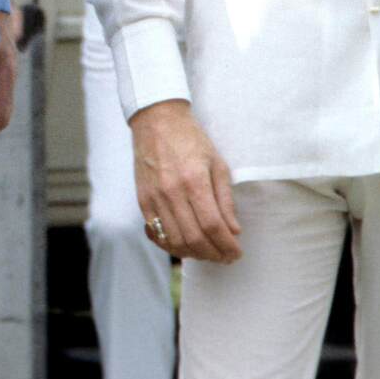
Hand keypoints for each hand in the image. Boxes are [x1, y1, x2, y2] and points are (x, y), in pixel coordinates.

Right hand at [130, 99, 241, 262]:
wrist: (156, 121)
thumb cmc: (191, 139)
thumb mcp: (217, 164)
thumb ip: (225, 199)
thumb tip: (234, 231)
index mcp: (194, 181)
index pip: (213, 226)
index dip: (227, 245)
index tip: (237, 252)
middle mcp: (171, 192)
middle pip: (194, 238)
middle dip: (214, 254)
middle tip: (225, 257)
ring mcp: (154, 197)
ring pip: (174, 240)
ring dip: (194, 254)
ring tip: (209, 253)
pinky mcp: (142, 200)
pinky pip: (156, 233)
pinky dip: (172, 245)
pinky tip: (186, 244)